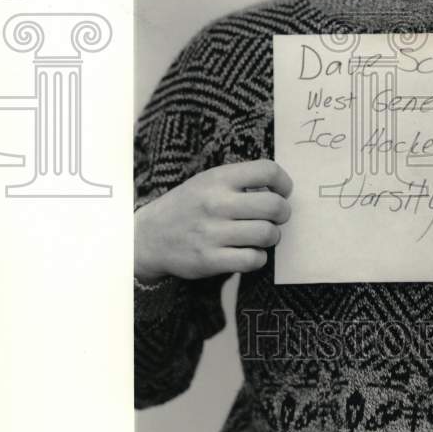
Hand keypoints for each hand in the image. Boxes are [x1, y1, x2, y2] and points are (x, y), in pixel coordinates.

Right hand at [134, 159, 292, 281]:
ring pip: (267, 234)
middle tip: (276, 216)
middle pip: (274, 206)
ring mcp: (212, 233)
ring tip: (261, 235)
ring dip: (272, 236)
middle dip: (283, 212)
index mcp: (217, 178)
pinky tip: (249, 252)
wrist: (149, 236)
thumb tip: (279, 188)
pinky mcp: (210, 260)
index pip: (267, 170)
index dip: (283, 182)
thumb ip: (239, 181)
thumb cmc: (188, 206)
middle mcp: (216, 203)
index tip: (283, 191)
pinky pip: (253, 260)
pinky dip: (258, 257)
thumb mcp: (208, 181)